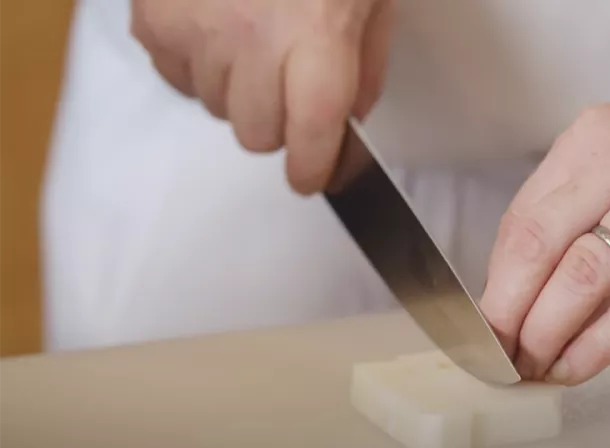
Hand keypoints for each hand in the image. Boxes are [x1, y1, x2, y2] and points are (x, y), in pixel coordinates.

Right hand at [131, 0, 393, 193]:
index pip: (311, 132)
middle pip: (257, 135)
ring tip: (254, 39)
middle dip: (280, 124)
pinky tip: (219, 27)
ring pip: (216, 108)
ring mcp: (194, 31)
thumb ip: (366, 62)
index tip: (315, 177)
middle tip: (290, 88)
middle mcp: (251, 39)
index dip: (314, 168)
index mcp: (316, 33)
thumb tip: (351, 120)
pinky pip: (177, 76)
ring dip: (239, 91)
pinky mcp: (153, 19)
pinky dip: (199, 65)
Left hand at [479, 90, 609, 385]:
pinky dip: (596, 346)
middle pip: (538, 249)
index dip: (497, 281)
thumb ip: (585, 210)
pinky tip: (576, 367)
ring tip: (533, 366)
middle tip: (499, 354)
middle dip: (507, 314)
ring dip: (545, 335)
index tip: (488, 320)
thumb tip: (531, 287)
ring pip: (579, 281)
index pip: (522, 219)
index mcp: (595, 140)